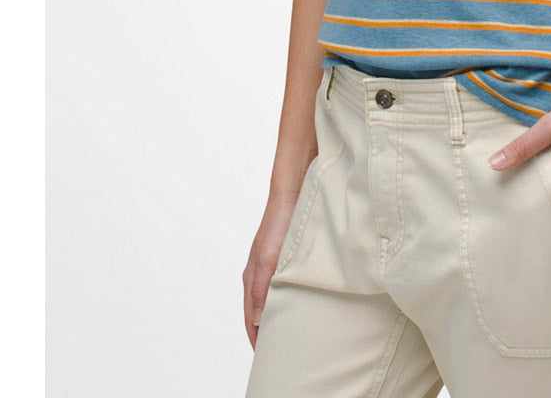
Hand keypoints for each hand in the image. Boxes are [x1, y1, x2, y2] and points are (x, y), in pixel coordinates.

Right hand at [241, 196, 298, 348]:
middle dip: (266, 331)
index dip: (256, 338)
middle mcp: (258, 274)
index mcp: (251, 277)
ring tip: (291, 332)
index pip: (249, 318)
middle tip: (280, 350)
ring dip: (277, 315)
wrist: (292, 193)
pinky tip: (300, 303)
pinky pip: (282, 286)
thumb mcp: (268, 259)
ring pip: (271, 299)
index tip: (265, 358)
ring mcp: (271, 265)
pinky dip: (287, 299)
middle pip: (258, 312)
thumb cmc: (279, 223)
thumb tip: (257, 320)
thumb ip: (260, 289)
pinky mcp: (284, 258)